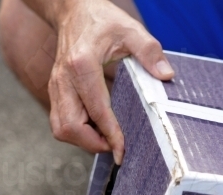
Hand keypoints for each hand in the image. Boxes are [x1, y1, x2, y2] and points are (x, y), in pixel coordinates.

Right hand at [45, 0, 172, 160]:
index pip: (95, 110)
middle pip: (69, 127)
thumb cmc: (102, 20)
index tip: (122, 151)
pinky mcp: (55, 92)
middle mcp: (63, 79)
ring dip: (83, 141)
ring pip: (61, 129)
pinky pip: (60, 122)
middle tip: (116, 145)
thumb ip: (149, 52)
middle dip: (93, 144)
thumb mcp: (130, 30)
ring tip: (107, 138)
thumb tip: (166, 76)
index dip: (110, 135)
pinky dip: (77, 133)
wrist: (74, 10)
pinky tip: (97, 128)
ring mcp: (56, 87)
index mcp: (82, 65)